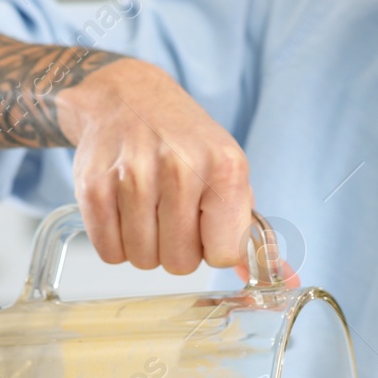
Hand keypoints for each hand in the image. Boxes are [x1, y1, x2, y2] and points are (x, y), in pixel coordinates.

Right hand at [56, 58, 252, 274]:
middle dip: (176, 249)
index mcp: (224, 167)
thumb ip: (247, 230)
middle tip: (170, 214)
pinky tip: (122, 209)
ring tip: (145, 207)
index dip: (211, 247)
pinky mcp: (93, 187)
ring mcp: (132, 176)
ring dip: (144, 245)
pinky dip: (115, 241)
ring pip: (143, 259)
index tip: (204, 224)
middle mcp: (179, 168)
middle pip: (180, 263)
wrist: (126, 97)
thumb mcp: (227, 171)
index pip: (223, 255)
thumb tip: (284, 280)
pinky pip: (109, 252)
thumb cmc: (182, 141)